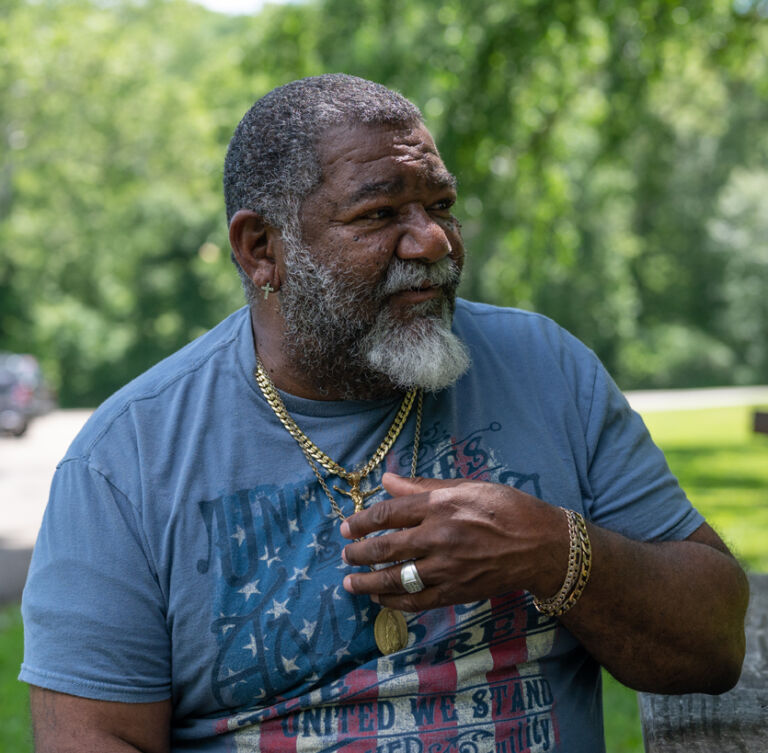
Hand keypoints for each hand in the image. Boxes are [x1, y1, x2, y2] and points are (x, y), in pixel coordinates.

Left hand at [340, 472, 567, 611]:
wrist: (540, 544)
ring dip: (368, 582)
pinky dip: (395, 602)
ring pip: (397, 578)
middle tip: (344, 554)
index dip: (362, 521)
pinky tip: (381, 600)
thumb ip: (422, 486)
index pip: (388, 513)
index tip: (346, 526)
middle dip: (358, 553)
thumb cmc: (505, 507)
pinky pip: (417, 600)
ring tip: (350, 582)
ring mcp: (447, 567)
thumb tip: (387, 480)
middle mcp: (439, 536)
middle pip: (386, 548)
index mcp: (440, 505)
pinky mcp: (456, 591)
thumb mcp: (465, 485)